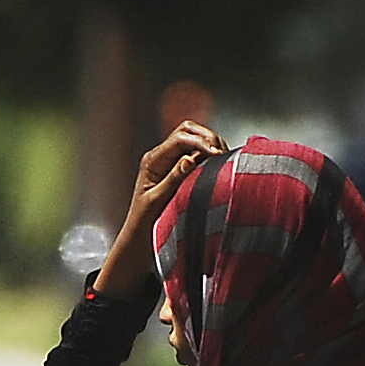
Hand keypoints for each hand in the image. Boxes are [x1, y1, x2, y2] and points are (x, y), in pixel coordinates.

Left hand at [99, 122, 225, 297]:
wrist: (140, 235)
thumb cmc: (145, 221)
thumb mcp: (159, 200)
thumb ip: (174, 178)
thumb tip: (190, 158)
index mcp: (152, 160)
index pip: (179, 139)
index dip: (201, 142)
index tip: (217, 154)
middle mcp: (160, 156)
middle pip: (186, 130)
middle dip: (207, 137)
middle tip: (222, 153)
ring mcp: (170, 161)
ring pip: (193, 137)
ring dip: (210, 143)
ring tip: (223, 158)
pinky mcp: (179, 168)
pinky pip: (196, 152)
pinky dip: (210, 153)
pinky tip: (219, 164)